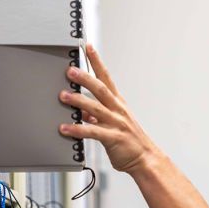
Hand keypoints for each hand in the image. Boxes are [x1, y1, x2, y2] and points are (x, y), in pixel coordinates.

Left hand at [59, 45, 160, 173]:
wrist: (145, 159)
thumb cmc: (129, 141)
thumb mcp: (113, 123)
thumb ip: (96, 115)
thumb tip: (81, 110)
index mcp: (118, 104)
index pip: (107, 78)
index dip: (97, 62)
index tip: (89, 48)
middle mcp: (118, 110)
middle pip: (100, 89)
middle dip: (85, 78)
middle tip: (70, 70)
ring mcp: (116, 123)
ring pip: (95, 108)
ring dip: (78, 101)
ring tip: (63, 96)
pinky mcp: (113, 138)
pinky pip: (92, 132)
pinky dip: (77, 129)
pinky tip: (65, 128)